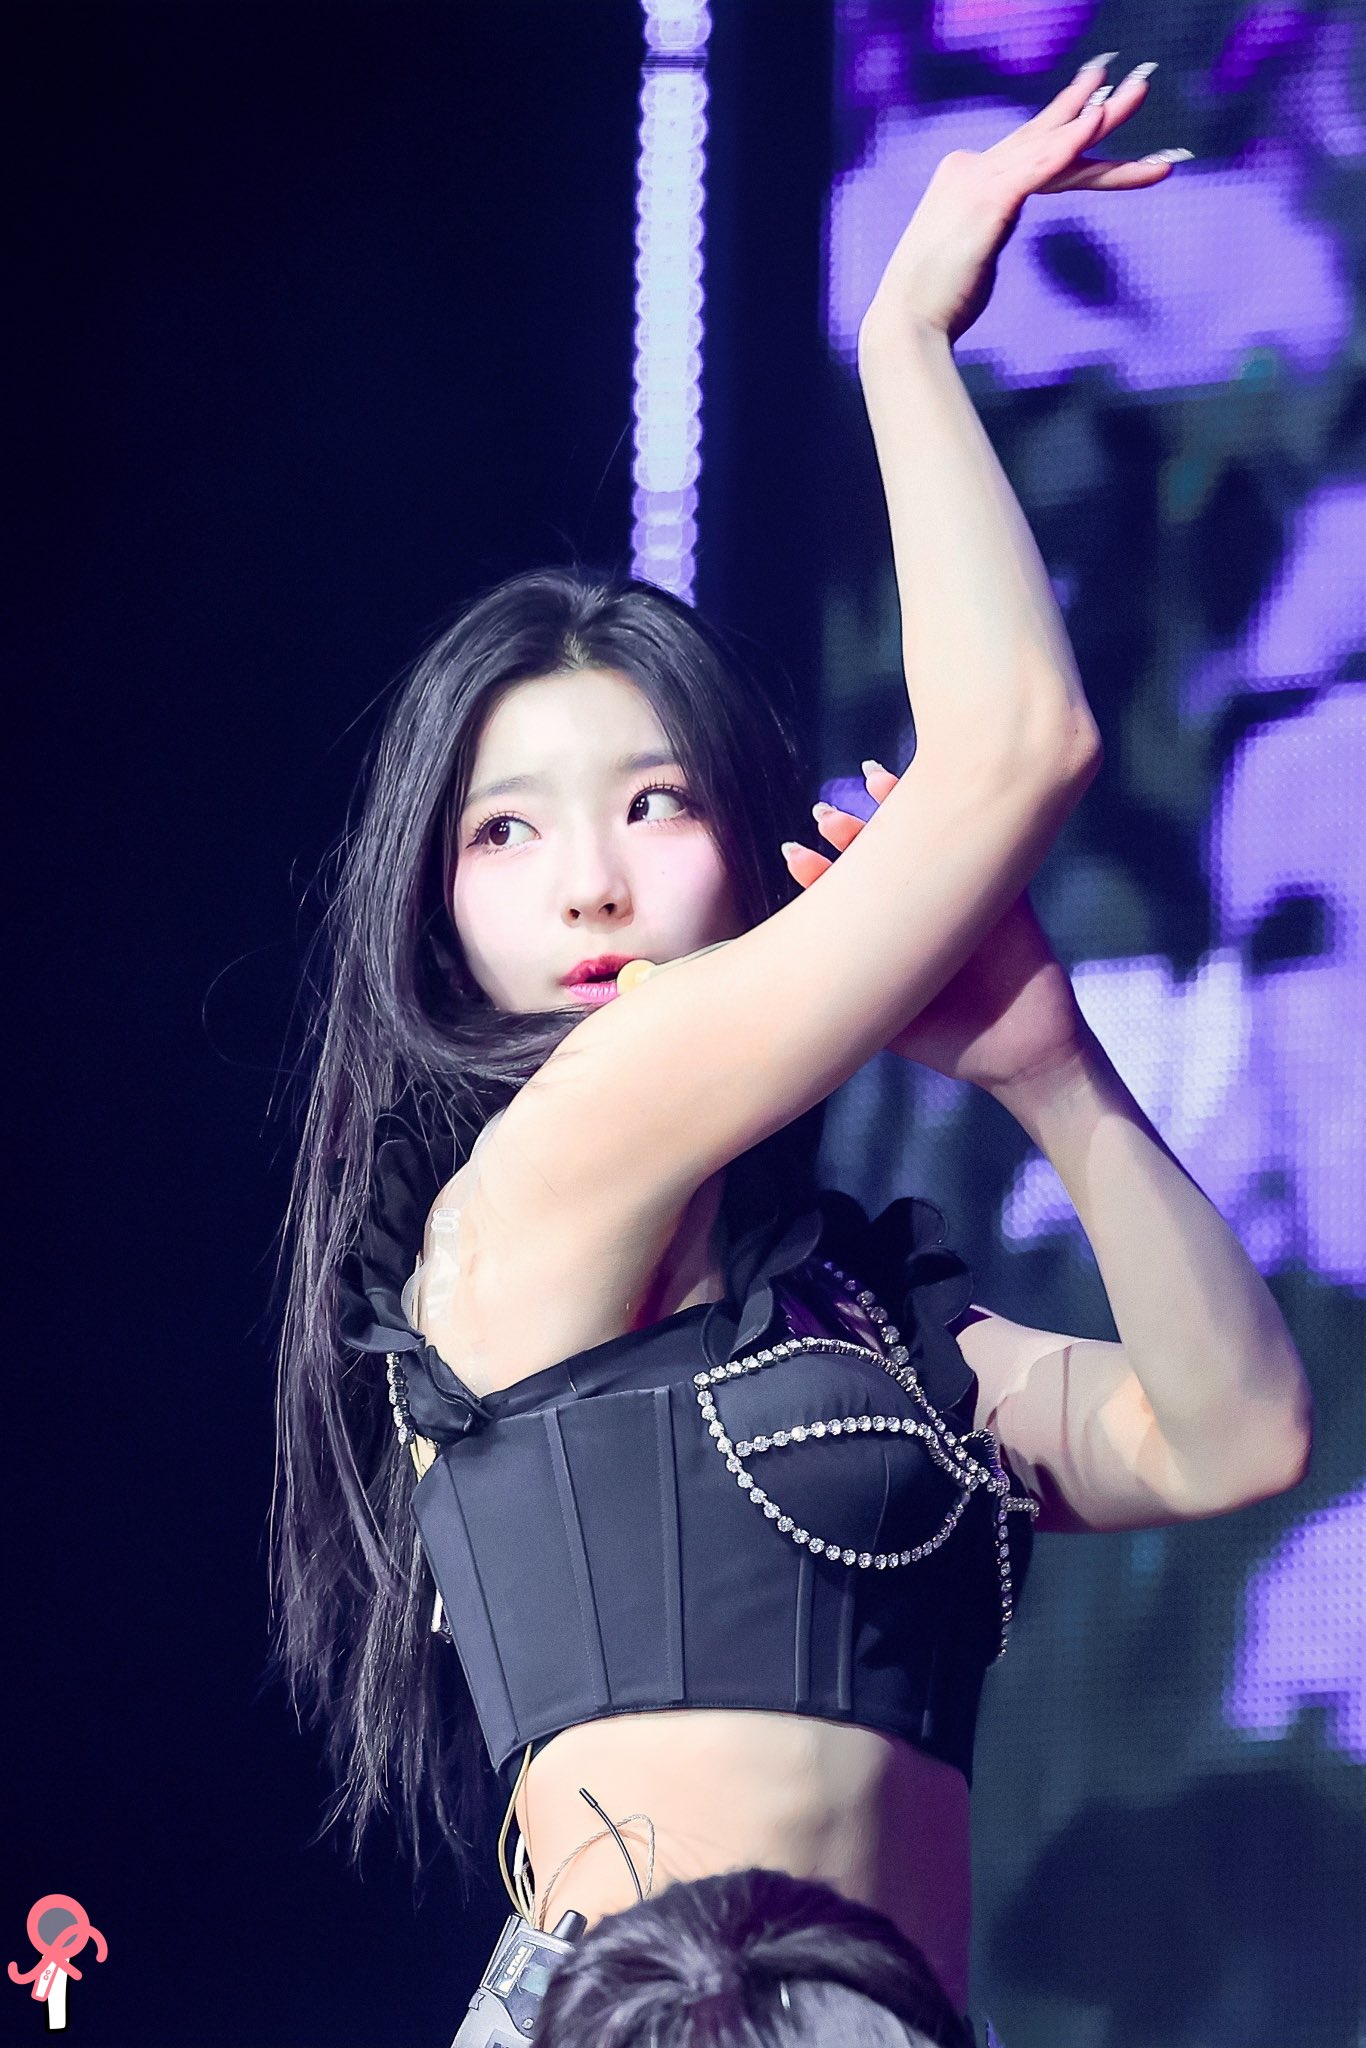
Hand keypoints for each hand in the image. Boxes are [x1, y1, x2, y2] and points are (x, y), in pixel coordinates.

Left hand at [783, 763, 1088, 1095]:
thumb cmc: (955, 1045)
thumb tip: (788, 986)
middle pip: (883, 858)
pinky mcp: (1008, 894)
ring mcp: (967, 899)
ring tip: (873, 782)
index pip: (851, 894)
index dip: (822, 872)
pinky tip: (945, 791)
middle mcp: (927, 911)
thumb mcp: (893, 1022)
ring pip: (928, 840)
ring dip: (901, 810)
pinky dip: (971, 818)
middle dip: (853, 833)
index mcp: (898, 936)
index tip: (793, 853)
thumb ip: (855, 997)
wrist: (1022, 1056)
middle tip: (825, 815)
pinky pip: (989, 846)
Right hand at [859, 54, 1184, 349]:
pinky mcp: (989, 199)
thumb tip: (992, 230)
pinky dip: (1069, 142)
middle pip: (1047, 136)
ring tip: (1138, 93)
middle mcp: (972, 167)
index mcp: (966, 177)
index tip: (1098, 100)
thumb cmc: (937, 300)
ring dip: (1100, 121)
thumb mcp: (966, 249)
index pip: (1030, 147)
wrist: (908, 320)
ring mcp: (979, 179)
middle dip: (1096, 110)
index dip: (1068, 124)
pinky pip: (1039, 165)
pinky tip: (1096, 122)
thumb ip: (985, 226)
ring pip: (1053, 148)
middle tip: (1139, 84)